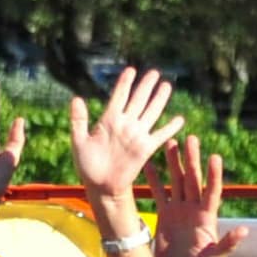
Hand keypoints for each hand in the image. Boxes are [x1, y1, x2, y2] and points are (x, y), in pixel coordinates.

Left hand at [68, 66, 183, 232]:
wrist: (101, 187)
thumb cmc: (87, 166)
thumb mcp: (79, 141)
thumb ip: (79, 120)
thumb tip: (76, 98)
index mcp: (109, 120)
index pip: (119, 96)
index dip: (125, 83)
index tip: (131, 70)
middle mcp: (125, 124)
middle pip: (138, 99)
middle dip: (146, 85)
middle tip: (154, 72)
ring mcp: (137, 135)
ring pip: (151, 112)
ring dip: (159, 99)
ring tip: (166, 85)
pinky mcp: (146, 149)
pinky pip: (160, 135)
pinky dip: (170, 128)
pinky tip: (179, 119)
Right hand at [150, 135, 246, 256]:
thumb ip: (228, 244)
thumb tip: (244, 231)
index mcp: (206, 216)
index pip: (212, 191)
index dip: (213, 175)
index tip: (214, 157)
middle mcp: (193, 208)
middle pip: (193, 179)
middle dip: (192, 159)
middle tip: (191, 138)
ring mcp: (179, 209)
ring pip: (177, 180)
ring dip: (174, 162)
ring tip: (171, 142)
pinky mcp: (165, 213)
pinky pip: (159, 192)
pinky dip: (154, 178)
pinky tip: (149, 163)